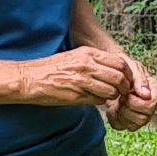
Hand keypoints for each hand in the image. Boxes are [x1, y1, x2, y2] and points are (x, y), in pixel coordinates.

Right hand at [12, 47, 134, 109]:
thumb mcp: (74, 56)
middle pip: (119, 77)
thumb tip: (112, 69)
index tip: (124, 80)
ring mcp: (82, 80)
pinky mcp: (77, 95)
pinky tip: (92, 99)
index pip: (119, 63)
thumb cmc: (51, 69)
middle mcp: (87, 65)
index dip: (126, 74)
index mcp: (88, 53)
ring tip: (105, 96)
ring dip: (111, 96)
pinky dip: (99, 102)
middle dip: (123, 87)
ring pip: (111, 91)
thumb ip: (93, 61)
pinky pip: (98, 100)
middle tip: (120, 92)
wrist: (30, 79)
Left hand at [105, 58, 156, 129]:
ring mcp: (139, 116)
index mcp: (153, 92)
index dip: (138, 99)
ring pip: (135, 124)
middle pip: (144, 117)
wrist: (109, 76)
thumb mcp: (132, 69)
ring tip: (120, 100)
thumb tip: (146, 95)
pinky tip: (114, 107)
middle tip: (123, 96)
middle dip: (130, 106)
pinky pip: (122, 126)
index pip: (152, 103)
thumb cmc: (123, 71)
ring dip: (123, 112)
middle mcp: (149, 106)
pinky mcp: (126, 122)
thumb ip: (140, 80)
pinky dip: (115, 116)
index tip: (130, 90)